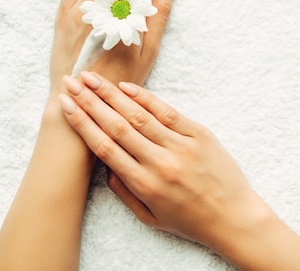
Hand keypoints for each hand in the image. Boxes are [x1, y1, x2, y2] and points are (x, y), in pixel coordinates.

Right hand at [58, 72, 271, 251]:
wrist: (234, 218)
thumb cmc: (189, 220)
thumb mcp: (150, 216)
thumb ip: (123, 191)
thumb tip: (104, 164)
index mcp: (145, 185)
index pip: (105, 147)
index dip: (82, 123)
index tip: (65, 105)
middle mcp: (160, 163)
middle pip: (117, 126)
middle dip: (90, 102)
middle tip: (71, 82)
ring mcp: (181, 147)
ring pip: (139, 115)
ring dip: (112, 94)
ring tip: (92, 78)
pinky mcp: (200, 135)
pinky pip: (168, 112)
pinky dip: (145, 98)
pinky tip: (126, 87)